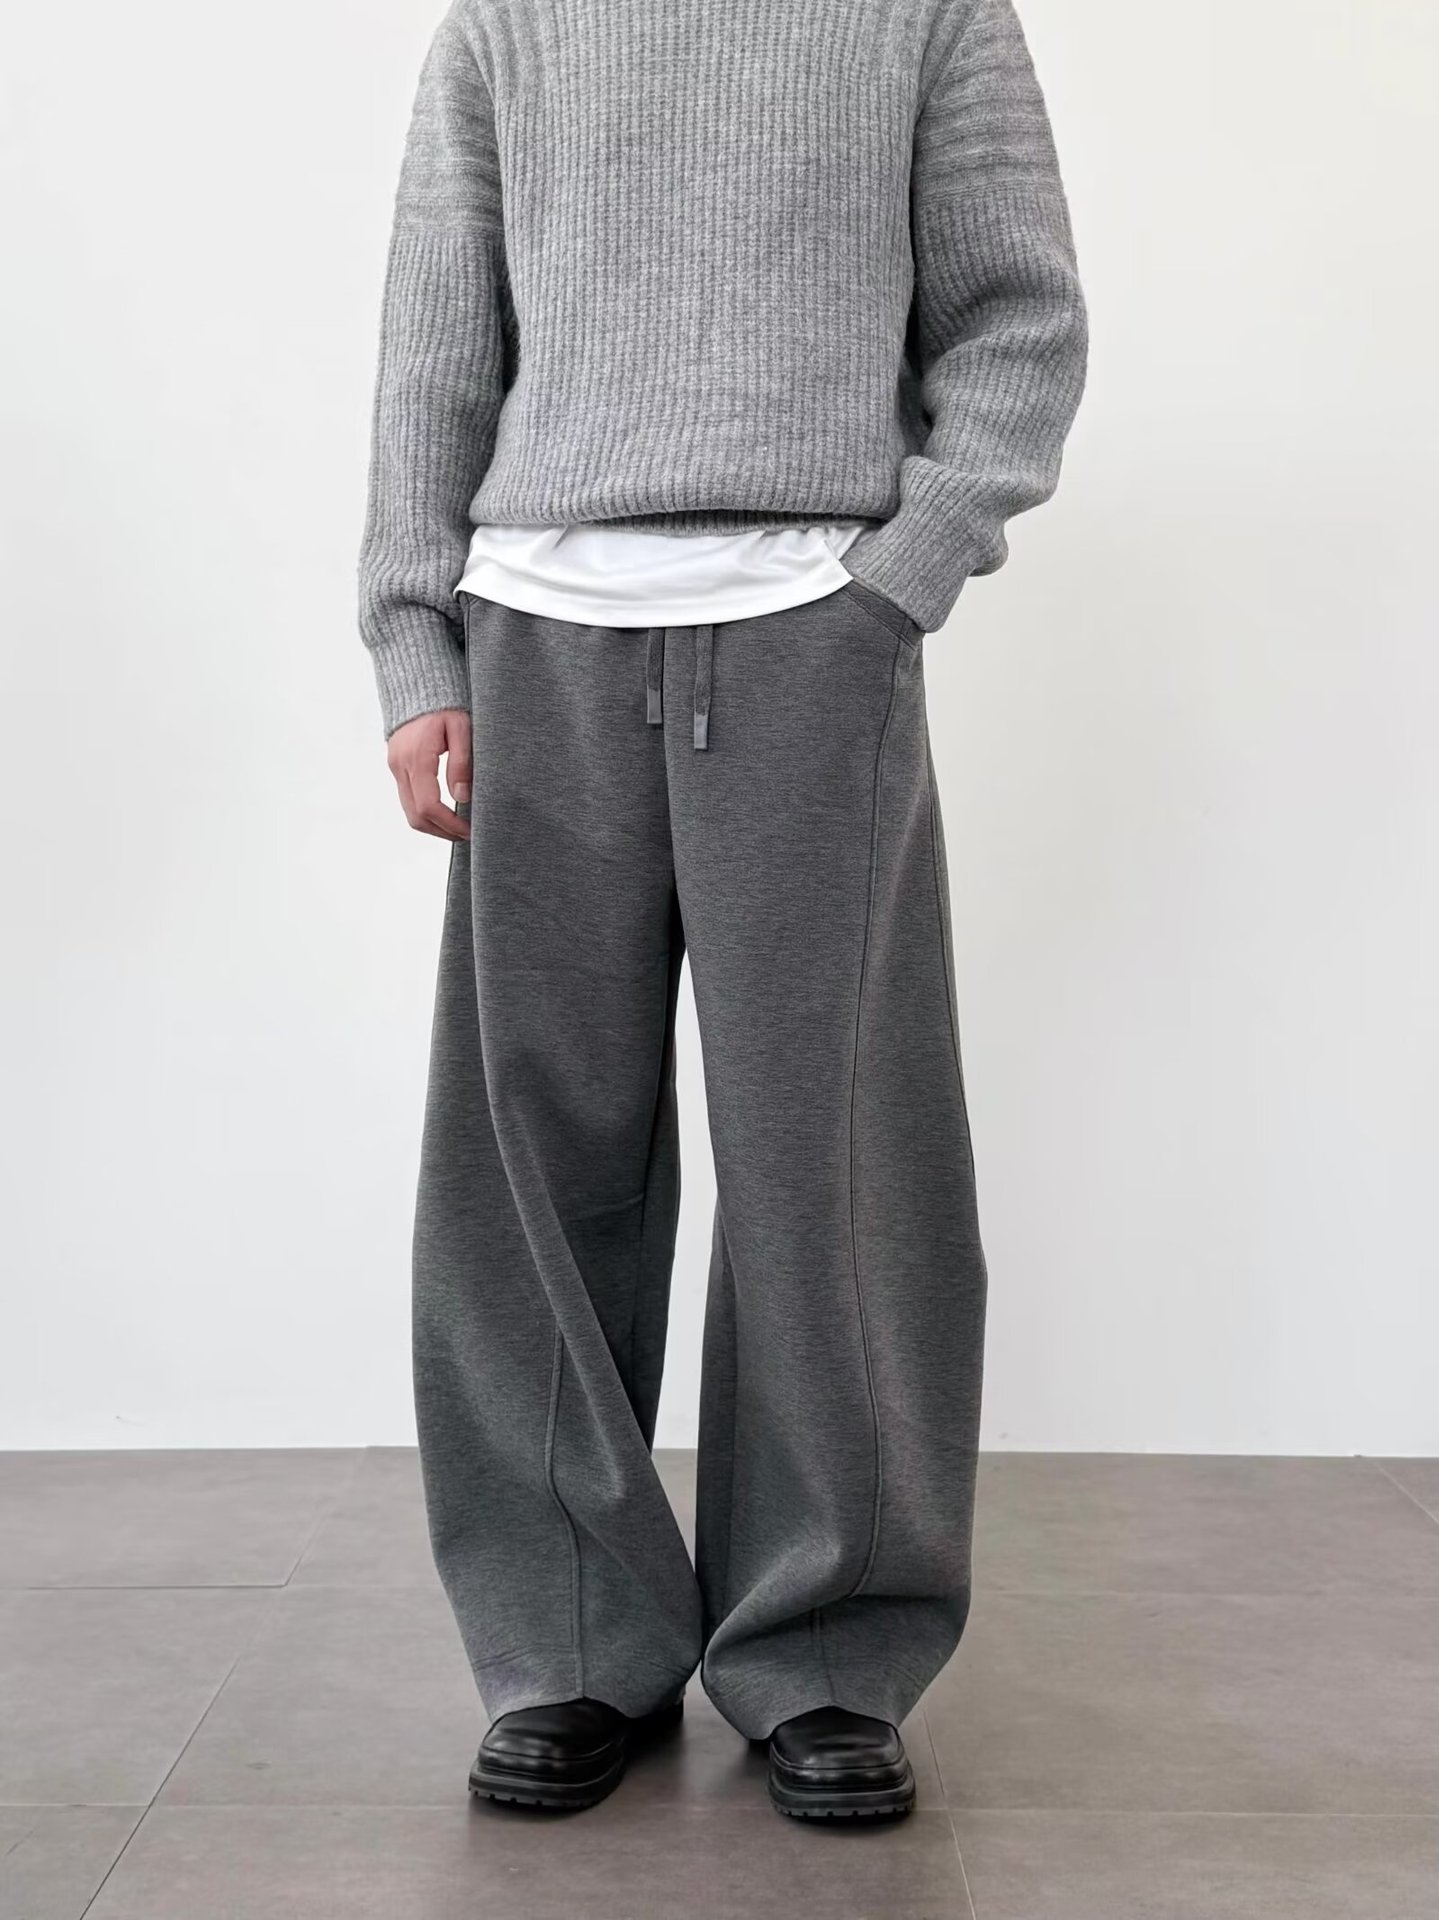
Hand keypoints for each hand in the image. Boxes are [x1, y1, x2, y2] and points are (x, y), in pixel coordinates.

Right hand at [387, 709, 471, 839]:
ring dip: (433, 825)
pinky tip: (446, 811)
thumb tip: (462, 796)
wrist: (417, 681)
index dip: (450, 825)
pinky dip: (426, 812)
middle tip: (467, 834)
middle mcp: (400, 766)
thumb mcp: (461, 727)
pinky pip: (408, 798)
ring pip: (409, 811)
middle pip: (415, 816)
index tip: (470, 831)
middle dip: (442, 832)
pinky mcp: (396, 765)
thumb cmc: (444, 702)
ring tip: (459, 826)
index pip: (429, 807)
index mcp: (417, 758)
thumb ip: (461, 762)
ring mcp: (395, 766)